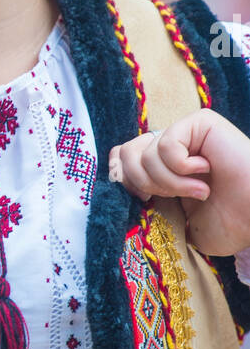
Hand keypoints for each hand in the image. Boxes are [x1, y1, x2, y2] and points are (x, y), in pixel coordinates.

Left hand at [108, 107, 249, 255]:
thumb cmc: (230, 224)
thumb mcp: (178, 225)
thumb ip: (150, 208)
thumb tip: (122, 192)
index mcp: (162, 170)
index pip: (119, 160)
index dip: (123, 181)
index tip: (146, 202)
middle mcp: (171, 149)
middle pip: (124, 154)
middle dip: (145, 184)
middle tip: (178, 197)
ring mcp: (185, 134)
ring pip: (145, 153)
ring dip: (170, 181)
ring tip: (200, 191)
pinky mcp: (200, 123)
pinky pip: (166, 142)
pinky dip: (181, 166)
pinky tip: (205, 171)